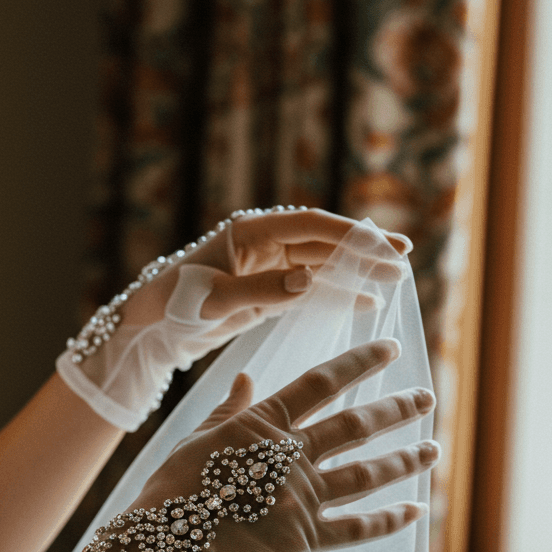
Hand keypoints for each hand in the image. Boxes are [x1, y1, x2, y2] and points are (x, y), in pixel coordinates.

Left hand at [56, 208, 412, 431]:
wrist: (148, 324)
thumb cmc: (173, 305)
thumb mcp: (214, 301)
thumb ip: (261, 290)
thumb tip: (309, 280)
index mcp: (250, 233)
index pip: (310, 227)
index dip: (349, 235)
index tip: (385, 245)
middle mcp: (262, 243)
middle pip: (322, 241)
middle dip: (362, 250)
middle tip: (402, 258)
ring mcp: (266, 265)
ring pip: (320, 263)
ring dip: (354, 271)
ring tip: (393, 278)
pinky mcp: (265, 289)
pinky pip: (308, 286)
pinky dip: (335, 292)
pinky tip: (363, 301)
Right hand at [131, 338, 436, 551]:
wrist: (162, 549)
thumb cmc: (169, 492)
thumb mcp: (194, 440)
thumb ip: (228, 410)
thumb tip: (248, 377)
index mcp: (261, 425)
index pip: (321, 383)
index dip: (359, 363)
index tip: (389, 348)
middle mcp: (290, 457)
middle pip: (356, 424)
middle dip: (396, 408)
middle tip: (428, 396)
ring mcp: (301, 498)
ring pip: (367, 473)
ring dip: (404, 459)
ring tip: (432, 449)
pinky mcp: (304, 539)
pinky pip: (357, 529)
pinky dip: (390, 520)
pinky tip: (416, 510)